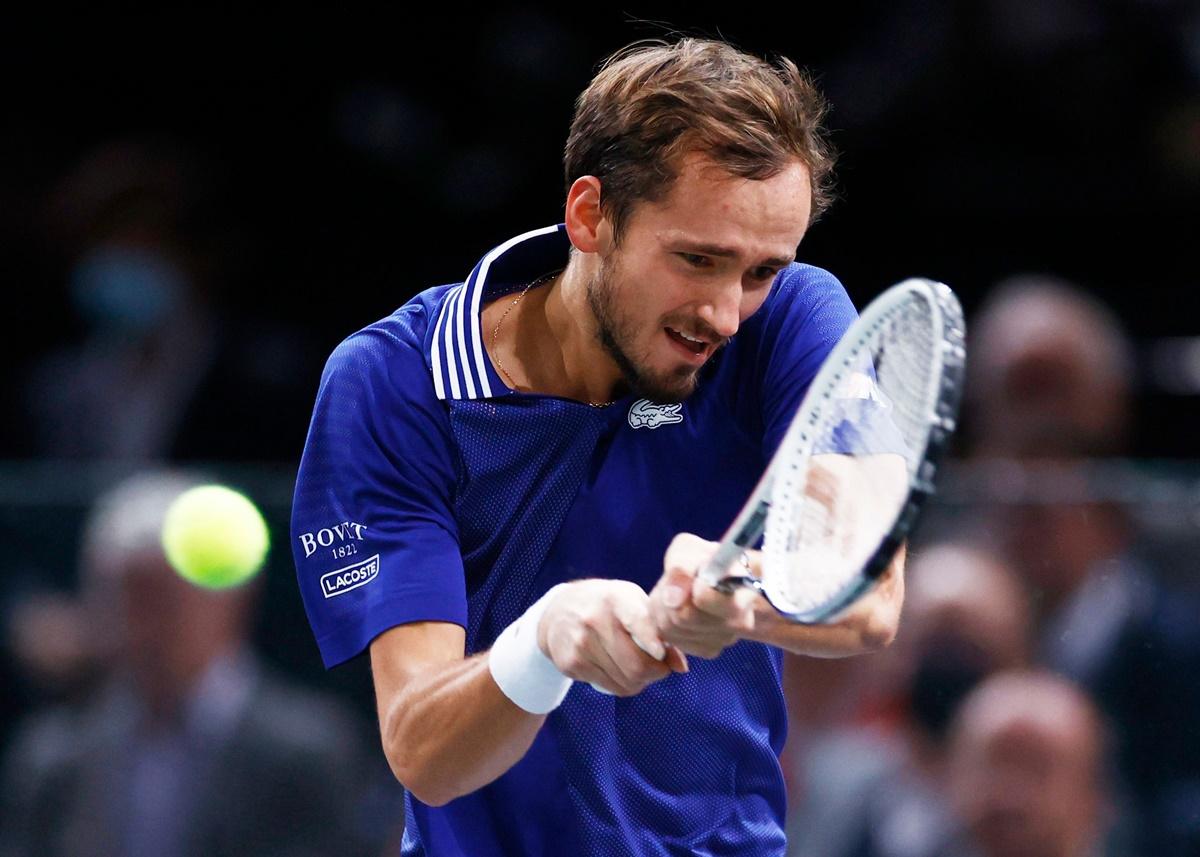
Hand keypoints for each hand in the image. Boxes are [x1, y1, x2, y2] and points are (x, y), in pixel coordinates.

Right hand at [537, 579, 687, 695]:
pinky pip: (610, 687)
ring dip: (640, 681)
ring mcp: (580, 644)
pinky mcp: (571, 664)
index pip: (637, 621)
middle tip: (659, 666)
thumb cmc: (607, 605)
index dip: (652, 641)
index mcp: (615, 598)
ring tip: (637, 665)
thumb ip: (658, 629)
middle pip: (637, 665)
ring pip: (626, 682)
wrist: (557, 612)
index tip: (661, 653)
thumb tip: (681, 667)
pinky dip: (622, 684)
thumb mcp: (632, 602)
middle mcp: (595, 619)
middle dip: (656, 672)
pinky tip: (618, 668)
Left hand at [650, 534, 757, 658]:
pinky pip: (672, 639)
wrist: (718, 578)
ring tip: (677, 593)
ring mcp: (723, 640)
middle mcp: (739, 622)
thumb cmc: (705, 561)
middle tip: (678, 582)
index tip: (693, 578)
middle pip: (684, 617)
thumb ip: (681, 566)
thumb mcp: (690, 549)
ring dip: (664, 608)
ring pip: (673, 629)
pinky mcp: (707, 650)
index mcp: (742, 590)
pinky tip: (678, 609)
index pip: (706, 598)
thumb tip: (672, 596)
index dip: (691, 588)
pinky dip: (666, 622)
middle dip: (671, 597)